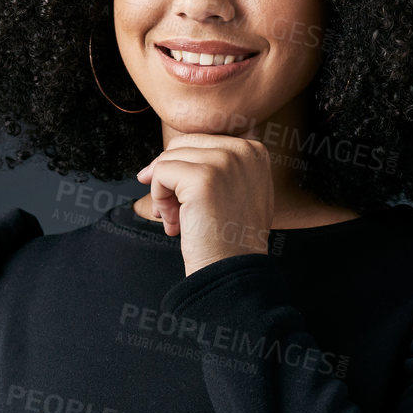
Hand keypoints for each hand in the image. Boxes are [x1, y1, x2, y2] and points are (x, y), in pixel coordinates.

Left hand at [135, 133, 272, 276]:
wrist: (232, 271)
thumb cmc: (231, 239)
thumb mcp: (240, 191)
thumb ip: (222, 165)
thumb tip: (174, 151)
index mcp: (254, 150)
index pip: (200, 141)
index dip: (184, 171)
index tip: (187, 200)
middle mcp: (243, 150)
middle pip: (182, 146)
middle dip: (170, 178)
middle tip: (176, 212)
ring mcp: (224, 162)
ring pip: (168, 159)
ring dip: (163, 192)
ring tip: (176, 219)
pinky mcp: (202, 178)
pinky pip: (160, 173)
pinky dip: (158, 199)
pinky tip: (174, 222)